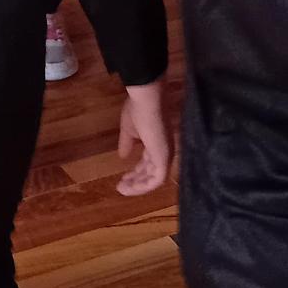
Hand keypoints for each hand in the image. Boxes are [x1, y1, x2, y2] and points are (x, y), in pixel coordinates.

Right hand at [118, 81, 173, 196]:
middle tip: (121, 186)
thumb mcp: (129, 129)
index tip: (122, 178)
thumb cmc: (138, 109)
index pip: (149, 162)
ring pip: (154, 179)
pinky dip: (142, 187)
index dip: (137, 172)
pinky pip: (156, 180)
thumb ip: (127, 143)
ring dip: (138, 186)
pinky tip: (128, 187)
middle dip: (136, 181)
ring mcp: (166, 154)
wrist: (146, 99)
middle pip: (152, 172)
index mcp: (157, 141)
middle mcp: (165, 149)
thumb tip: (122, 156)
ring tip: (121, 188)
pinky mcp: (164, 158)